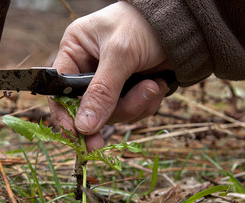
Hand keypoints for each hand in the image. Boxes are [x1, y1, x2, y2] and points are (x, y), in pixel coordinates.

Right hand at [49, 1, 170, 150]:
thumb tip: (83, 127)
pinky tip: (157, 85)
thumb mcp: (120, 54)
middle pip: (87, 109)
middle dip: (112, 112)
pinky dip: (146, 103)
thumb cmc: (144, 24)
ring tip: (152, 86)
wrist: (184, 24)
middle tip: (127, 115)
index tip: (76, 135)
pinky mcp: (129, 90)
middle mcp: (88, 69)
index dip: (65, 115)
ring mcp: (110, 82)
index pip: (60, 91)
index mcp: (75, 52)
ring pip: (112, 114)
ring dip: (134, 105)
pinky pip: (131, 111)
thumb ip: (102, 92)